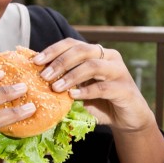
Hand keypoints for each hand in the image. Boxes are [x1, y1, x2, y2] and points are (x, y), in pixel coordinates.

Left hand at [31, 39, 155, 134]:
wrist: (127, 119)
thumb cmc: (100, 102)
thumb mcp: (80, 88)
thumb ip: (65, 80)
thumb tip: (37, 76)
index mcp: (97, 53)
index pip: (72, 43)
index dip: (53, 50)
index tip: (36, 61)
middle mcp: (109, 57)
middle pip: (82, 50)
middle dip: (60, 62)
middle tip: (44, 75)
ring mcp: (119, 71)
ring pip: (92, 66)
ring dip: (71, 76)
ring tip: (56, 87)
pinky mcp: (125, 89)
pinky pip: (103, 87)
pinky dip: (86, 91)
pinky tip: (73, 96)